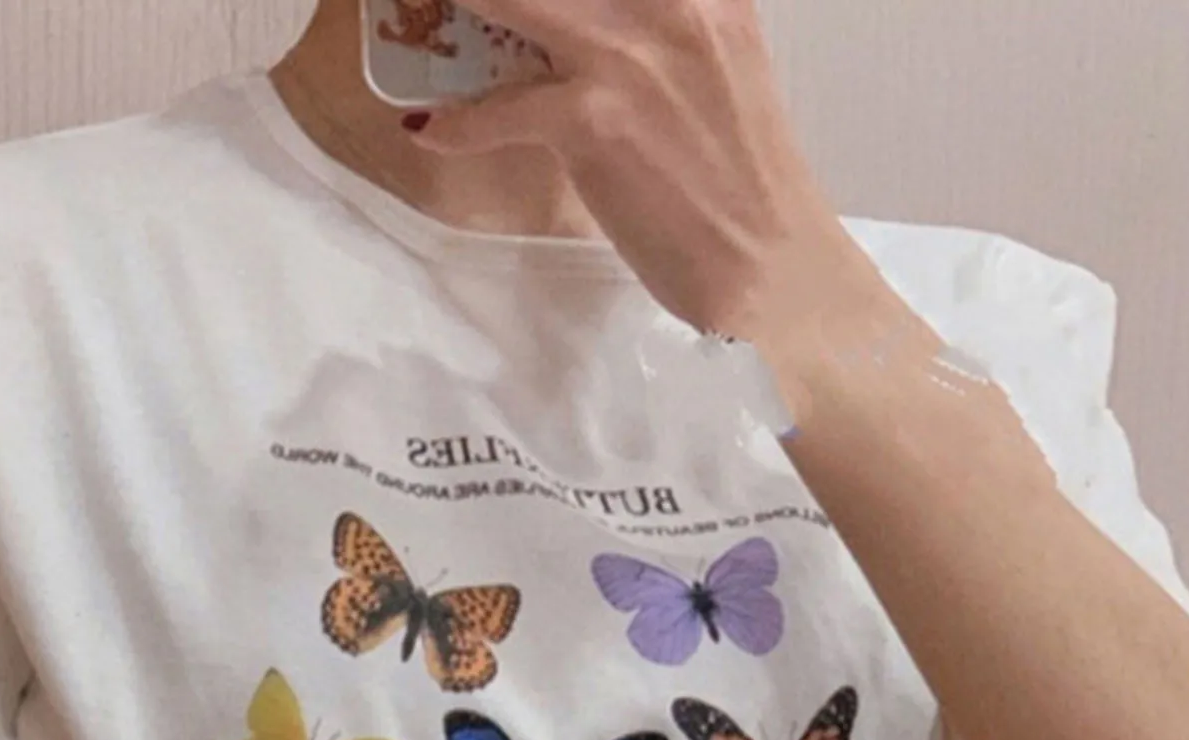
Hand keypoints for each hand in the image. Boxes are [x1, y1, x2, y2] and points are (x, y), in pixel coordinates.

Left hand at [406, 0, 891, 352]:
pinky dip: (458, 124)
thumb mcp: (715, 68)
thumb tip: (586, 27)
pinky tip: (434, 129)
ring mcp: (628, 55)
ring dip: (456, 7)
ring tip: (423, 23)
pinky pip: (500, 108)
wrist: (765, 264)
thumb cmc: (737, 184)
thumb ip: (659, 30)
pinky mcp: (596, 119)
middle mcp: (669, 0)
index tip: (512, 3)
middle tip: (445, 6)